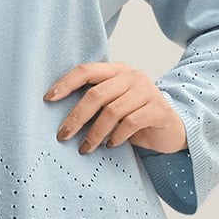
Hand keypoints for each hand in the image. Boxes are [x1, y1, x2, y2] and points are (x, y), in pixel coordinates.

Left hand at [44, 61, 188, 155]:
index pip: (86, 70)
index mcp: (116, 70)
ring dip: (95, 133)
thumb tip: (62, 118)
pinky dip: (116, 136)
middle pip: (96, 94)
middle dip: (77, 117)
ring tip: (85, 148)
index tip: (48, 99)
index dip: (65, 83)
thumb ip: (95, 102)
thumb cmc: (134, 117)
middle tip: (63, 136)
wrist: (170, 129)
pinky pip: (130, 123)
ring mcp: (147, 91)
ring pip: (112, 111)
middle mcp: (132, 76)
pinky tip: (110, 146)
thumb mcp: (113, 105)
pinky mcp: (157, 109)